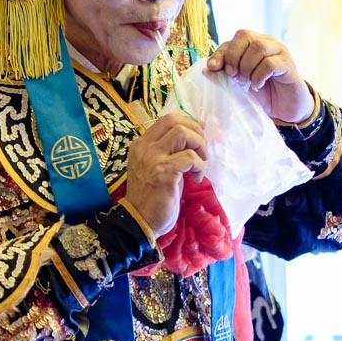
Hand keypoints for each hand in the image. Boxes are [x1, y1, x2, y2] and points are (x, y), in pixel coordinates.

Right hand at [123, 112, 206, 235]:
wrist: (140, 221)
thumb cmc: (150, 195)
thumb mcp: (155, 167)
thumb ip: (168, 151)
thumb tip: (193, 136)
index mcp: (141, 144)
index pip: (166, 119)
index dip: (187, 122)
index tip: (200, 133)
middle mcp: (144, 147)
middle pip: (174, 121)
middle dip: (195, 132)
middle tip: (202, 150)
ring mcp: (153, 159)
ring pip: (182, 133)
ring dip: (198, 146)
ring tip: (200, 163)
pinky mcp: (164, 172)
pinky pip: (189, 157)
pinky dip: (199, 166)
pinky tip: (196, 178)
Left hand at [206, 29, 313, 123]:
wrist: (285, 108)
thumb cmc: (262, 92)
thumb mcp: (238, 83)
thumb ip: (224, 75)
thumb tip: (207, 69)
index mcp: (253, 43)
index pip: (233, 38)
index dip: (221, 52)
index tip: (214, 68)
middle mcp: (267, 42)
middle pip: (245, 35)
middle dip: (234, 57)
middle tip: (234, 76)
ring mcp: (280, 51)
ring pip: (258, 47)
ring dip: (246, 67)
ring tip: (246, 83)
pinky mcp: (288, 64)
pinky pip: (270, 63)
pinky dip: (259, 76)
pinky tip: (258, 85)